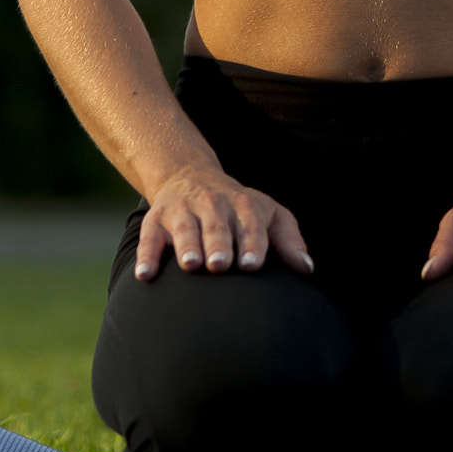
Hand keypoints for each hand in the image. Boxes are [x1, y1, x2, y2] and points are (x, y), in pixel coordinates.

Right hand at [133, 166, 312, 281]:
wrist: (191, 177)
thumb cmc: (239, 209)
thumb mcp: (269, 215)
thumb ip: (288, 241)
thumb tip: (307, 269)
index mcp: (244, 205)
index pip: (251, 224)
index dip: (252, 243)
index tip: (253, 264)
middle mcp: (213, 205)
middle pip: (217, 225)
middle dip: (218, 244)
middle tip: (221, 264)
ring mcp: (183, 211)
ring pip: (184, 228)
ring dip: (187, 245)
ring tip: (191, 264)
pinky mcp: (156, 220)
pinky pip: (148, 237)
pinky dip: (146, 255)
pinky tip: (145, 275)